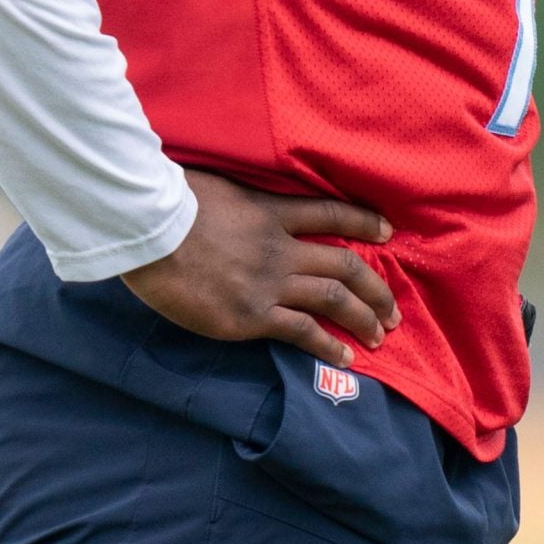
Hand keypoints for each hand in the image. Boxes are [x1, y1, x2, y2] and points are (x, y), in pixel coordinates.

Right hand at [121, 168, 400, 369]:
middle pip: (345, 264)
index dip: (364, 221)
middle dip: (375, 289)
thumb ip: (236, 201)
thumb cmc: (170, 202)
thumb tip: (232, 203)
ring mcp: (269, 283)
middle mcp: (281, 249)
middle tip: (393, 309)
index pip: (331, 213)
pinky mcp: (251, 315)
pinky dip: (328, 345)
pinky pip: (302, 331)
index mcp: (272, 212)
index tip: (388, 231)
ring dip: (363, 317)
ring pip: (333, 299)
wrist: (150, 230)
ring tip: (381, 334)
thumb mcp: (216, 186)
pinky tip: (346, 356)